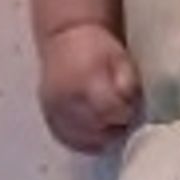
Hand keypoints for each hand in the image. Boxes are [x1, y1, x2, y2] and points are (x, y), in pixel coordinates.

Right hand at [37, 23, 141, 151]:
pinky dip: (85, 140)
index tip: (130, 108)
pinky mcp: (49, 118)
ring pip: (84, 139)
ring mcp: (53, 111)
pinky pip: (69, 140)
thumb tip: (130, 107)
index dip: (125, 113)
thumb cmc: (96, 47)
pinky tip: (94, 130)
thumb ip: (128, 83)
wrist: (64, 38)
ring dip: (101, 135)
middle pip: (98, 129)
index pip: (110, 111)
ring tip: (108, 121)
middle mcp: (66, 98)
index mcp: (85, 80)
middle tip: (121, 115)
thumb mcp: (120, 58)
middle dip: (114, 126)